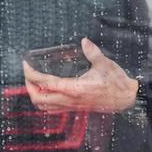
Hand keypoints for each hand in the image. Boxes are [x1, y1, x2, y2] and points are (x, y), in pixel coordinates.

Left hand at [22, 38, 138, 113]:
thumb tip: (85, 41)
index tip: (26, 66)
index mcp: (75, 89)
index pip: (46, 84)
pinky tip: (45, 93)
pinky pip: (52, 110)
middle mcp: (70, 100)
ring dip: (35, 96)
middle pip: (39, 99)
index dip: (32, 75)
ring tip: (33, 84)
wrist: (125, 99)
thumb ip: (94, 52)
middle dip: (29, 87)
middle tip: (28, 74)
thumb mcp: (105, 65)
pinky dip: (43, 102)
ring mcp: (71, 106)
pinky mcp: (74, 109)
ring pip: (44, 107)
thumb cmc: (116, 82)